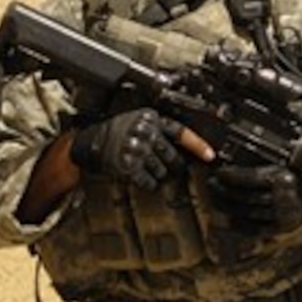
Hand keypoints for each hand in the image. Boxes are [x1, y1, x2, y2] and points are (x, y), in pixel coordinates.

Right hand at [70, 109, 201, 189]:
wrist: (91, 141)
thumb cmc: (119, 132)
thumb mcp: (140, 121)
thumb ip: (161, 129)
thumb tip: (186, 147)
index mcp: (151, 118)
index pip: (180, 132)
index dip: (198, 145)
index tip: (210, 155)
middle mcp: (145, 132)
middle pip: (173, 155)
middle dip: (174, 164)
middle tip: (168, 165)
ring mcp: (136, 148)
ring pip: (162, 170)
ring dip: (158, 174)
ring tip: (147, 167)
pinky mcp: (127, 164)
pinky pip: (148, 181)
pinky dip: (148, 183)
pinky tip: (141, 177)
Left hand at [208, 163, 301, 234]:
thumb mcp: (287, 164)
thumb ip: (264, 167)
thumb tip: (235, 167)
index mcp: (283, 178)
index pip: (249, 178)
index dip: (230, 176)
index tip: (217, 173)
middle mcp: (282, 197)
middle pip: (245, 196)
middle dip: (224, 191)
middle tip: (210, 185)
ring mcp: (282, 214)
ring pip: (247, 212)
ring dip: (227, 207)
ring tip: (214, 201)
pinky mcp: (283, 228)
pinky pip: (256, 229)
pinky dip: (239, 226)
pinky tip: (226, 221)